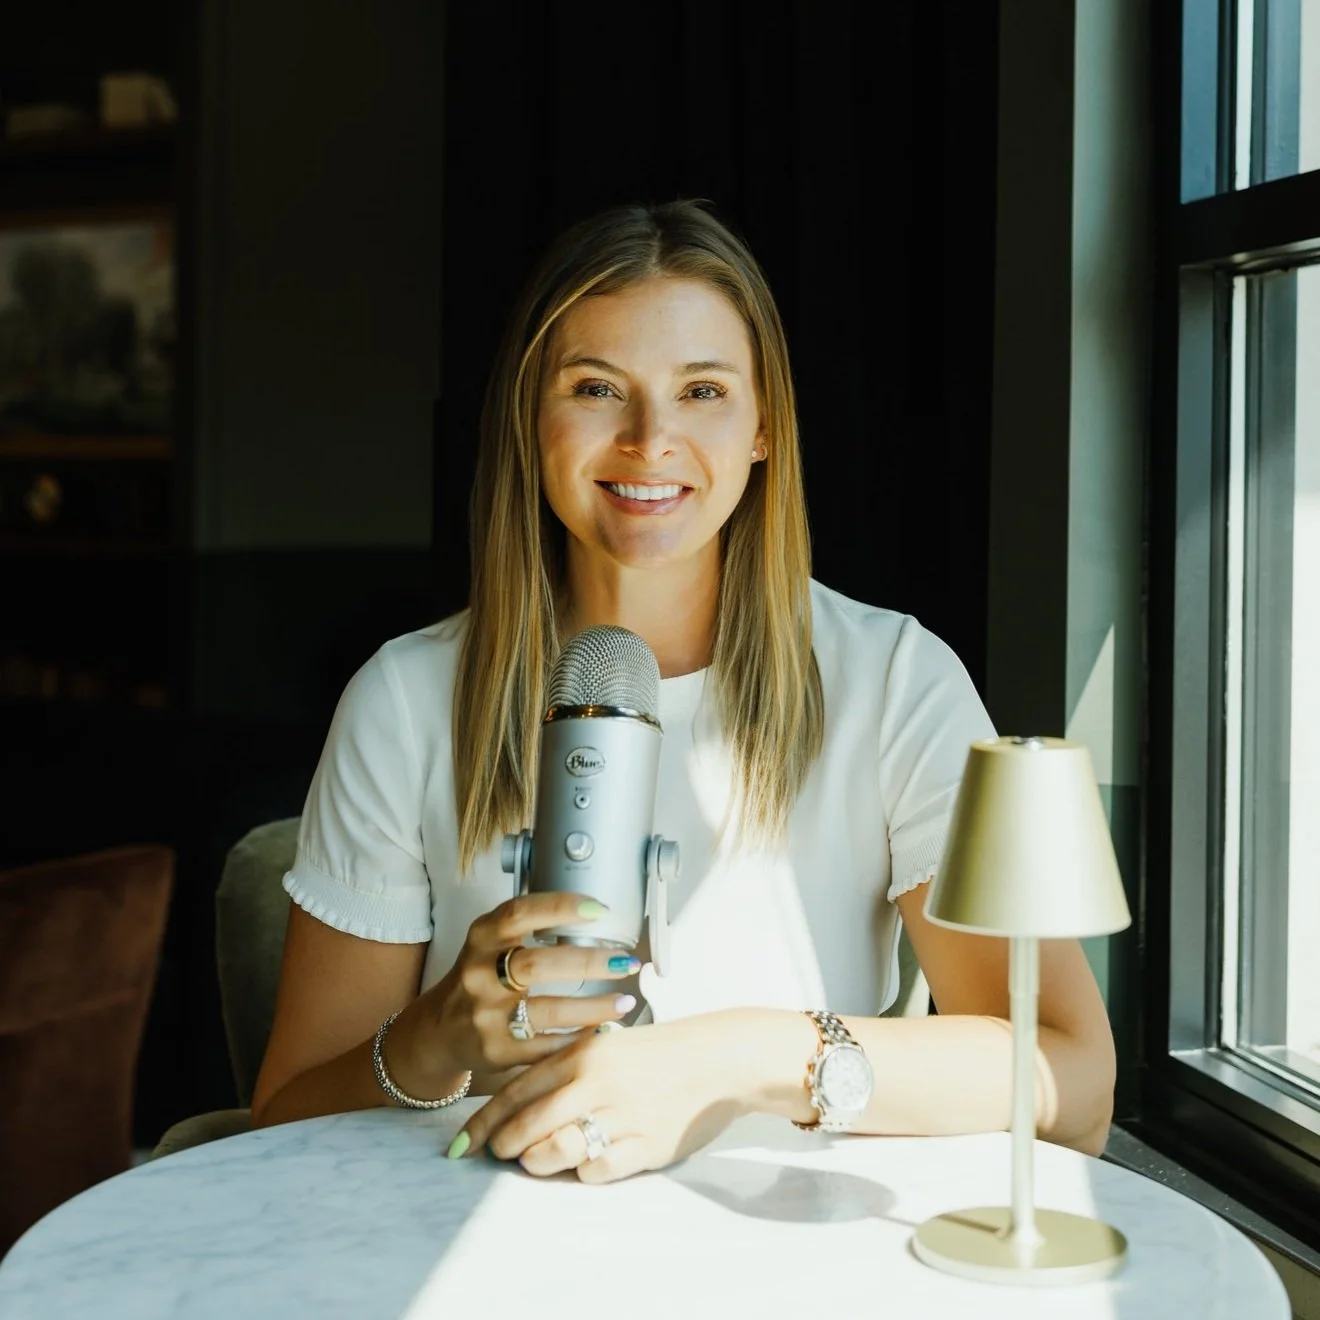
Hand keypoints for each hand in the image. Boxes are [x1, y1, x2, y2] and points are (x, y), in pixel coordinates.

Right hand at [395, 892, 639, 1096]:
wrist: (440, 1030)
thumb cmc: (481, 977)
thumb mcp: (491, 942)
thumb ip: (528, 926)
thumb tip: (594, 911)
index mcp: (482, 938)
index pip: (519, 913)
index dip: (561, 907)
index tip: (600, 909)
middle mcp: (478, 974)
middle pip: (537, 964)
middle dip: (589, 962)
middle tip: (627, 961)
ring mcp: (485, 1016)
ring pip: (547, 1011)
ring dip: (594, 1007)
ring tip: (626, 1001)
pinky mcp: (495, 1051)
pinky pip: (546, 1047)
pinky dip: (578, 1039)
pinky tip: (602, 1031)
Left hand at [447, 1013, 744, 1182]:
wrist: (718, 1058)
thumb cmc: (660, 1053)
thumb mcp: (608, 1045)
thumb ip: (568, 1068)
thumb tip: (523, 1101)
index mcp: (583, 1053)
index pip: (517, 1091)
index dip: (484, 1121)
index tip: (461, 1142)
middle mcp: (596, 1082)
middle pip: (529, 1123)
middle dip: (503, 1144)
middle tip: (496, 1154)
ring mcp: (621, 1113)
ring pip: (556, 1149)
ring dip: (537, 1162)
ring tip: (534, 1162)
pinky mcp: (645, 1144)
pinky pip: (598, 1169)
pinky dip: (583, 1172)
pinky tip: (584, 1165)